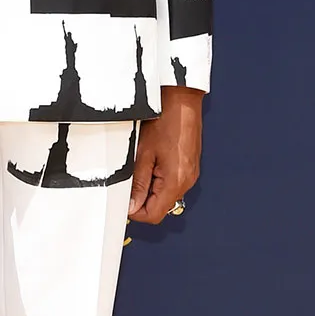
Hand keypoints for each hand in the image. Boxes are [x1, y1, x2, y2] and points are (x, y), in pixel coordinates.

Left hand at [128, 85, 202, 223]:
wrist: (182, 100)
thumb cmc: (165, 119)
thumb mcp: (143, 153)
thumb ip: (138, 183)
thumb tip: (132, 205)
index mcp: (176, 181)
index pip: (154, 215)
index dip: (136, 212)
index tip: (124, 201)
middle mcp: (187, 181)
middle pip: (161, 207)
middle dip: (142, 200)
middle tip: (129, 181)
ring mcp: (190, 174)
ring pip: (166, 195)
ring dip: (150, 188)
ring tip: (141, 166)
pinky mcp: (190, 166)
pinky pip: (173, 182)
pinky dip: (160, 179)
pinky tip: (152, 161)